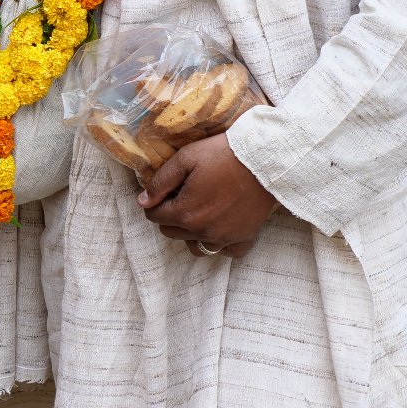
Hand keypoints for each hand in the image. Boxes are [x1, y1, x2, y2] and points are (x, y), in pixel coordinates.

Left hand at [137, 133, 277, 257]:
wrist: (264, 160)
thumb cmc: (223, 155)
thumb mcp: (185, 159)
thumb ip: (160, 182)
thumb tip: (142, 202)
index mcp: (185, 213)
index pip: (154, 216)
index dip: (154, 202)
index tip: (164, 191)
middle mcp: (203, 232)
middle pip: (171, 232)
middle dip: (169, 216)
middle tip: (182, 196)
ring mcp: (225, 238)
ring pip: (195, 247)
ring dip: (190, 233)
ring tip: (198, 213)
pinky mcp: (244, 238)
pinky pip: (226, 252)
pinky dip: (219, 244)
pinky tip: (219, 227)